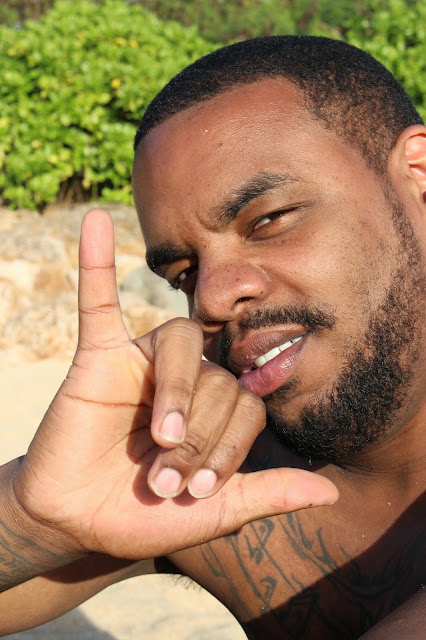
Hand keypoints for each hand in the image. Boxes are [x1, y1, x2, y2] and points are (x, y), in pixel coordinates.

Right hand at [11, 209, 337, 560]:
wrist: (78, 519)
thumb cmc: (145, 512)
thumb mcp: (214, 511)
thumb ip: (268, 494)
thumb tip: (331, 491)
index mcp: (216, 406)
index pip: (247, 403)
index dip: (230, 447)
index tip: (199, 491)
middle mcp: (188, 376)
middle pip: (217, 377)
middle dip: (197, 436)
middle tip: (167, 480)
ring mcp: (146, 361)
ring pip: (181, 344)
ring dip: (175, 394)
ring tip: (161, 439)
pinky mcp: (100, 355)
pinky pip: (99, 301)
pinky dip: (97, 264)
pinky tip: (95, 223)